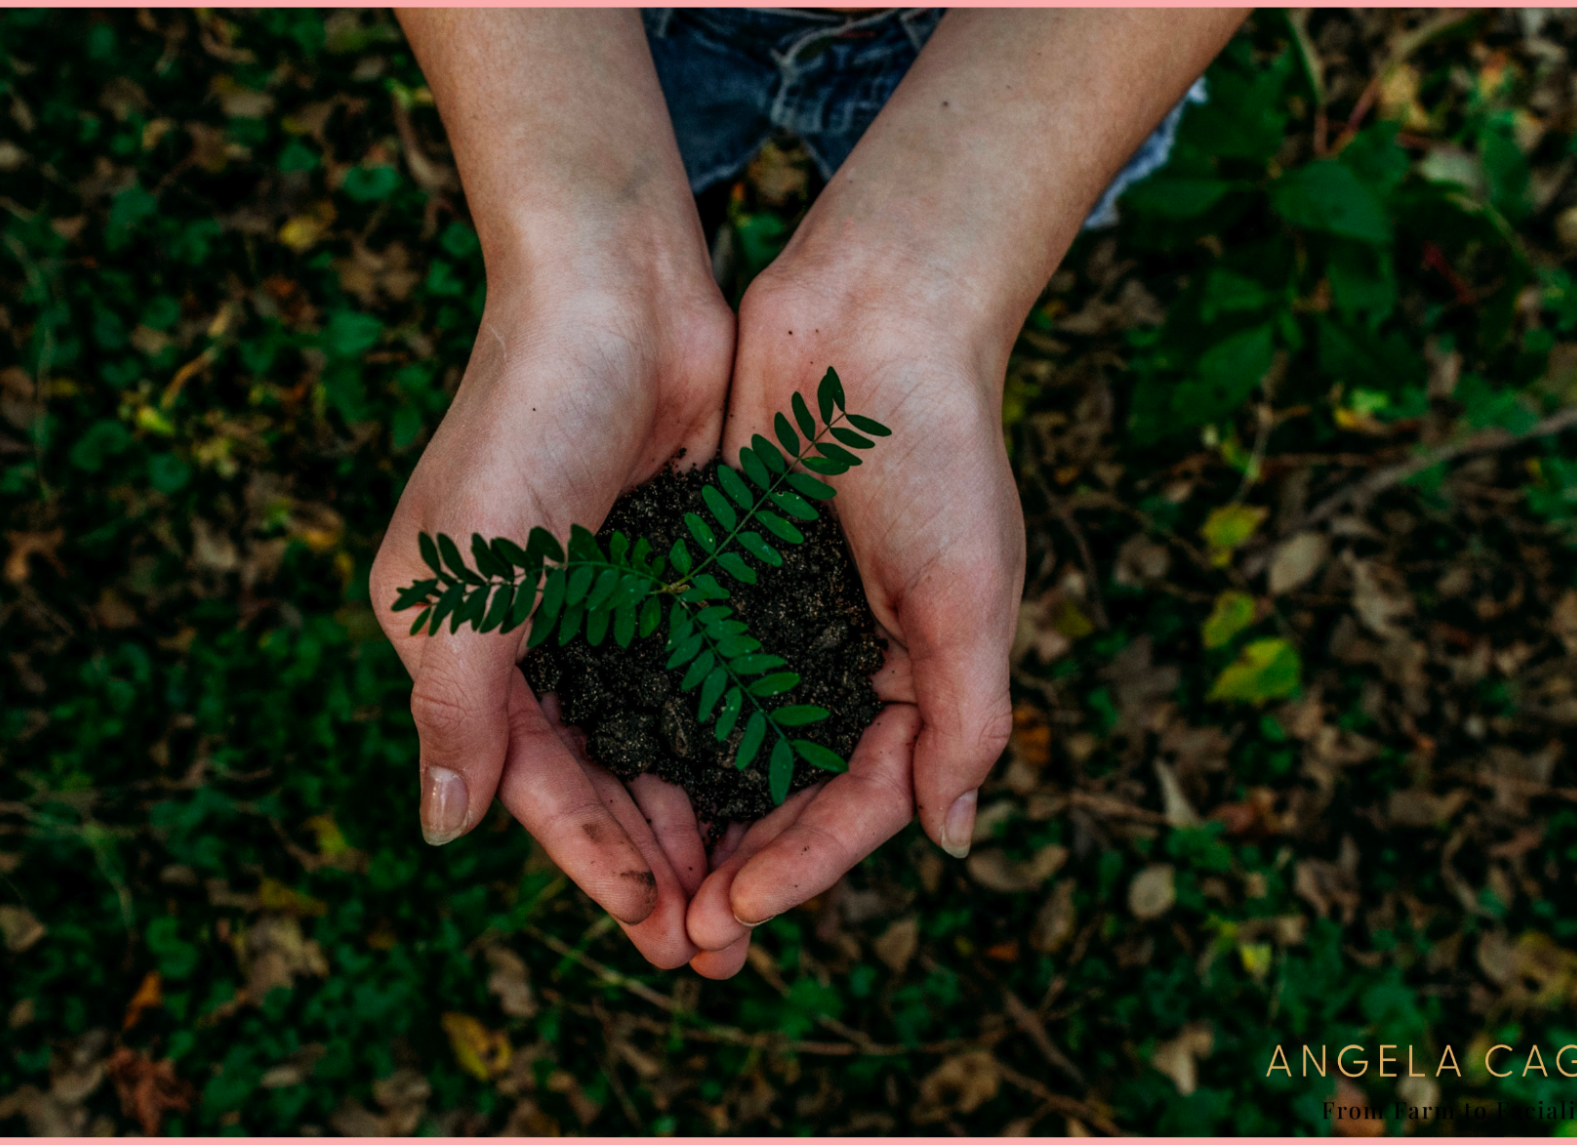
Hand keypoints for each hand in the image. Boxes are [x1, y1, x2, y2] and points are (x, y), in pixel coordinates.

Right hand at [380, 9, 749, 968]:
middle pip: (595, 774)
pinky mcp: (672, 568)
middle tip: (712, 946)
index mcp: (461, 639)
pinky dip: (728, 736)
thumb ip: (457, 702)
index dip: (591, 855)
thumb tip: (443, 829)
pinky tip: (775, 788)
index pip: (530, 778)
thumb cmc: (527, 418)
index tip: (656, 920)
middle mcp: (529, 632)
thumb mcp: (471, 570)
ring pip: (653, 738)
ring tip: (748, 893)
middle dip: (650, 859)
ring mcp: (605, 601)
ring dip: (695, 814)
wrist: (617, 286)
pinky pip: (700, 678)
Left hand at [684, 257, 1023, 970]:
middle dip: (738, 867)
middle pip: (786, 794)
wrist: (873, 313)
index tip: (732, 913)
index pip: (857, 804)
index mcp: (916, 678)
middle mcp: (844, 662)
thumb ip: (965, 718)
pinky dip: (655, 724)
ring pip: (727, 746)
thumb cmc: (938, 450)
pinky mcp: (721, 573)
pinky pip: (684, 669)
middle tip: (677, 937)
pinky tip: (608, 770)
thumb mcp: (969, 593)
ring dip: (688, 816)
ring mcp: (779, 620)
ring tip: (638, 882)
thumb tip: (951, 839)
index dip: (800, 868)